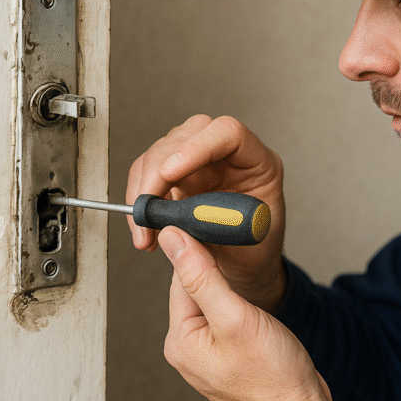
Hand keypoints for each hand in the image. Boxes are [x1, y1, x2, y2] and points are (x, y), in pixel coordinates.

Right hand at [127, 115, 286, 312]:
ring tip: (145, 229)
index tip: (170, 173)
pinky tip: (145, 226)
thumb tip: (169, 227)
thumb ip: (211, 234)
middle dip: (157, 173)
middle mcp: (228, 155)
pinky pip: (148, 172)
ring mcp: (200, 161)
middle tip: (147, 211)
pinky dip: (141, 199)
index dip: (197, 147)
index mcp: (259, 164)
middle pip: (185, 138)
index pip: (228, 133)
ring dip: (144, 190)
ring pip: (160, 152)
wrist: (245, 266)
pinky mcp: (178, 174)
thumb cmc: (254, 254)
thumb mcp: (244, 250)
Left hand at [160, 227, 334, 400]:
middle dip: (220, 273)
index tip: (223, 234)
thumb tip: (173, 242)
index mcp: (180, 339)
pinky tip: (258, 313)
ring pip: (215, 302)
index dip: (203, 251)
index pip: (181, 277)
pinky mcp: (230, 355)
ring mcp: (209, 354)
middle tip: (245, 268)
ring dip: (234, 291)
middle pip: (196, 288)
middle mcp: (188, 348)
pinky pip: (228, 319)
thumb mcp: (235, 318)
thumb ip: (201, 277)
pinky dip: (242, 308)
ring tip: (255, 298)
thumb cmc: (273, 379)